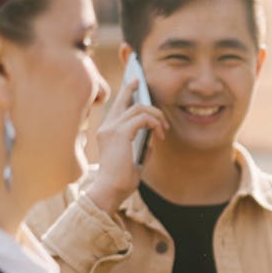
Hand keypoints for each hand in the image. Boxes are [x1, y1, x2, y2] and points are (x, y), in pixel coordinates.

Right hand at [87, 78, 168, 213]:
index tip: (134, 83)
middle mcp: (107, 126)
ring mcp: (111, 128)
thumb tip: (152, 138)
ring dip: (156, 116)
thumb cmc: (122, 179)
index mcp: (108, 131)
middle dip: (133, 89)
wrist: (111, 189)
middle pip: (123, 100)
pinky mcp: (120, 133)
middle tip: (143, 84)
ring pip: (138, 108)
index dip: (126, 92)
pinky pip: (142, 118)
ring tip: (164, 129)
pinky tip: (160, 134)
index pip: (116, 106)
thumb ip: (141, 145)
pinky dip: (154, 123)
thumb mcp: (134, 157)